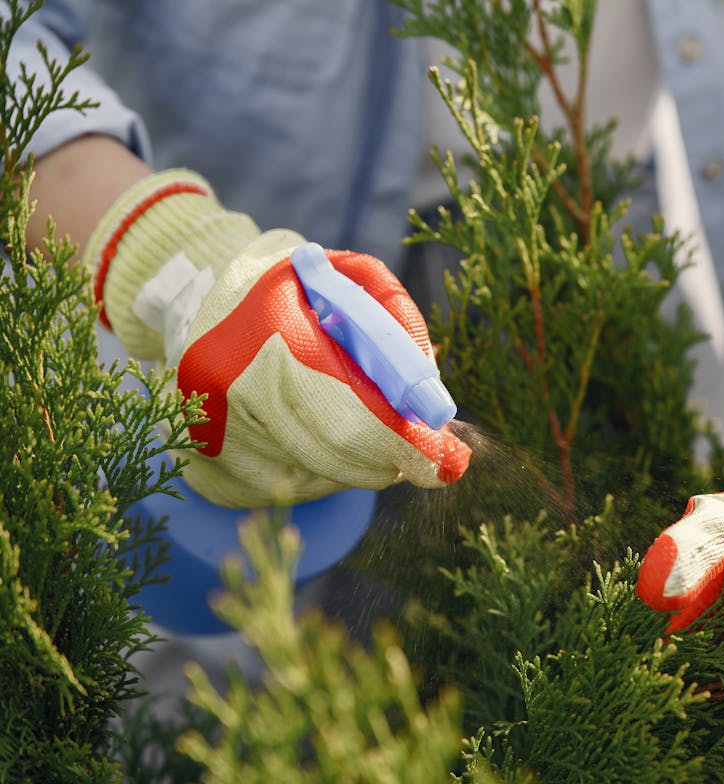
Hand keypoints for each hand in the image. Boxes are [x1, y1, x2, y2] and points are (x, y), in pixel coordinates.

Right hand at [85, 170, 468, 506]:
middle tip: (428, 456)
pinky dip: (322, 471)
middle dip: (392, 457)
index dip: (401, 442)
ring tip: (358, 420)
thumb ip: (395, 322)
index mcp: (266, 335)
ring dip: (359, 462)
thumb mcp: (347, 277)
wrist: (196, 298)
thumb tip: (431, 398)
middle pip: (336, 454)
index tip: (447, 461)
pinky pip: (291, 487)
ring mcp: (213, 436)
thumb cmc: (292, 287)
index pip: (349, 414)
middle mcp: (231, 391)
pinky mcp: (209, 470)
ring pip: (320, 475)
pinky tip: (316, 434)